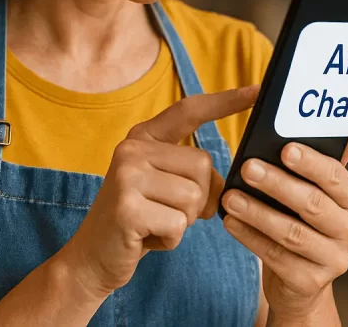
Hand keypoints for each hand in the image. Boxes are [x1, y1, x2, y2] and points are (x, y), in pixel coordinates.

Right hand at [58, 85, 259, 300]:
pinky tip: (147, 237)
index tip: (256, 90)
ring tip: (155, 225)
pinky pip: (178, 224)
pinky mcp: (127, 207)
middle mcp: (132, 149)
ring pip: (194, 198)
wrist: (92, 258)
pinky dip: (171, 240)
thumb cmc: (138, 222)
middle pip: (202, 166)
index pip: (188, 111)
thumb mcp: (163, 187)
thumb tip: (232, 180)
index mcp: (142, 138)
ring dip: (183, 222)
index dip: (224, 101)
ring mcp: (126, 176)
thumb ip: (189, 172)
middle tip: (166, 213)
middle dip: (199, 200)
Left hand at [220, 139, 347, 322]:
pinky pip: (275, 256)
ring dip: (258, 212)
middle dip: (278, 184)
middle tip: (248, 167)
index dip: (311, 162)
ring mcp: (335, 261)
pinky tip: (230, 222)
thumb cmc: (303, 224)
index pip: (336, 177)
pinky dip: (250, 237)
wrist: (301, 282)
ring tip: (231, 197)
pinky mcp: (310, 283)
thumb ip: (312, 167)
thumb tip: (306, 125)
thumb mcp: (314, 196)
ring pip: (292, 232)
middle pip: (313, 204)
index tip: (285, 148)